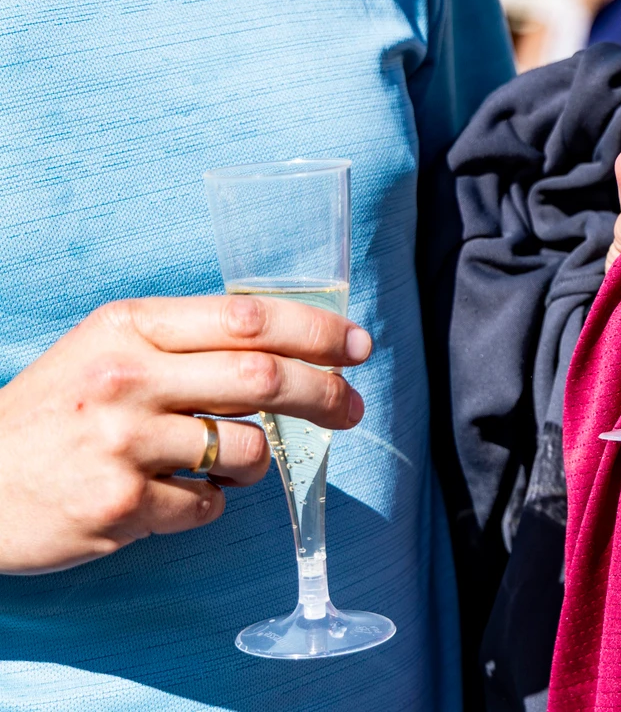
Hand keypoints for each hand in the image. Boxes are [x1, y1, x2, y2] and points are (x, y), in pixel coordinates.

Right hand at [0, 296, 370, 573]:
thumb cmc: (58, 412)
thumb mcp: (110, 349)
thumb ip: (189, 342)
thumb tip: (292, 348)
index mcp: (130, 325)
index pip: (247, 317)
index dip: (317, 331)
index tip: (358, 346)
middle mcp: (128, 376)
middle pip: (266, 378)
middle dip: (326, 394)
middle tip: (353, 409)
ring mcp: (124, 442)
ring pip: (248, 451)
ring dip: (257, 461)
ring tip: (224, 462)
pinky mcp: (122, 503)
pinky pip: (210, 506)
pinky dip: (209, 504)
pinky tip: (170, 494)